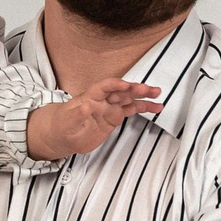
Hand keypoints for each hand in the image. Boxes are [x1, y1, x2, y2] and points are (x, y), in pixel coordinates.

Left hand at [24, 78, 161, 159]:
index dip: (115, 85)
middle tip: (147, 89)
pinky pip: (131, 110)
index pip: (104, 87)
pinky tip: (156, 107)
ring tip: (157, 95)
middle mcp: (102, 99)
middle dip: (134, 89)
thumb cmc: (63, 126)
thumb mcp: (66, 122)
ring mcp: (110, 107)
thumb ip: (76, 114)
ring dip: (143, 96)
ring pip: (128, 98)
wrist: (63, 135)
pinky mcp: (115, 116)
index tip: (126, 86)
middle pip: (120, 91)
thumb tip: (85, 107)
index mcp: (89, 97)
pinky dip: (143, 108)